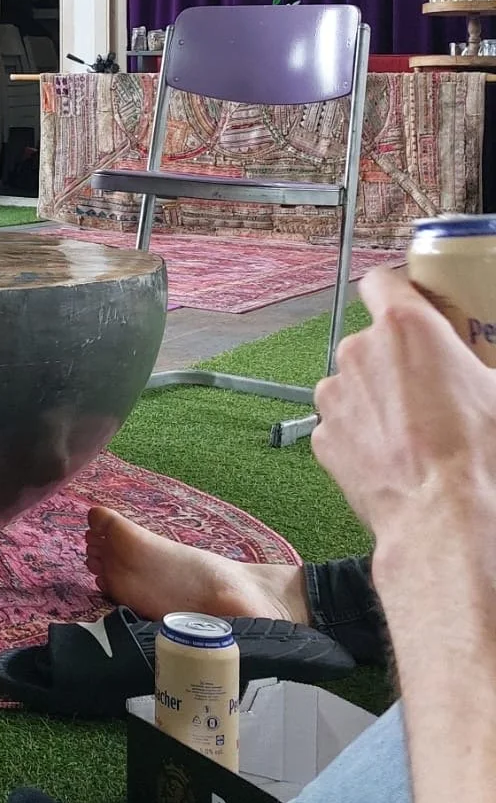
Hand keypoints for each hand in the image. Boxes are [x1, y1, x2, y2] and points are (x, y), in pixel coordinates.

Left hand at [313, 266, 495, 544]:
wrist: (445, 520)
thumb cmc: (481, 455)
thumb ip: (484, 367)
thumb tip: (483, 375)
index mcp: (405, 327)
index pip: (383, 282)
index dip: (400, 293)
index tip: (417, 310)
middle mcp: (359, 351)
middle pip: (374, 341)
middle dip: (398, 360)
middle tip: (434, 391)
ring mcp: (335, 394)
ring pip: (356, 383)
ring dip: (379, 398)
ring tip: (416, 432)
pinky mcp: (323, 436)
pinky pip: (344, 423)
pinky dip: (363, 435)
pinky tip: (395, 458)